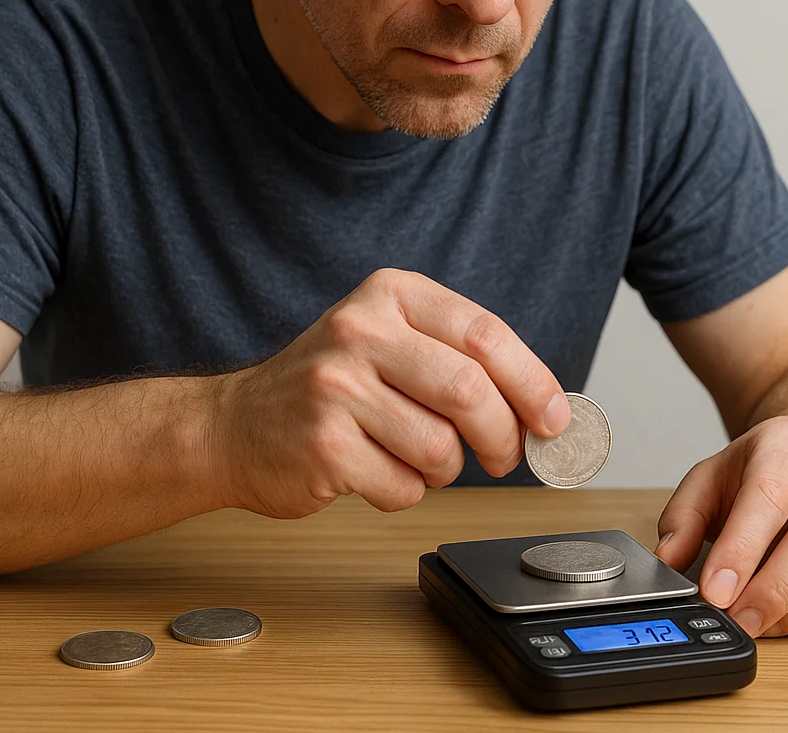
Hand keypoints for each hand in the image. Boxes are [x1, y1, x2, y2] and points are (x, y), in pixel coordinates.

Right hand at [214, 268, 569, 517]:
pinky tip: (374, 470)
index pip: (484, 334)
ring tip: (416, 458)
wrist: (232, 426)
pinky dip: (405, 492)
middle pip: (471, 390)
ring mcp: (336, 387)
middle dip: (503, 436)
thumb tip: (545, 411)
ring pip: (440, 447)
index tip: (555, 420)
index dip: (533, 382)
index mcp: (390, 294)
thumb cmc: (330, 387)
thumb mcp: (390, 341)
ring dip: (445, 470)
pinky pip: (403, 486)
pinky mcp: (322, 446)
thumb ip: (461, 360)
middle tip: (505, 458)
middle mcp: (360, 330)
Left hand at [654, 415, 787, 637]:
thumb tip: (669, 564)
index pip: (768, 495)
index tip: (717, 590)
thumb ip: (682, 520)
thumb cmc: (752, 474)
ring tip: (763, 624)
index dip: (742, 549)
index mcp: (787, 444)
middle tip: (740, 619)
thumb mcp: (706, 481)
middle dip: (776, 589)